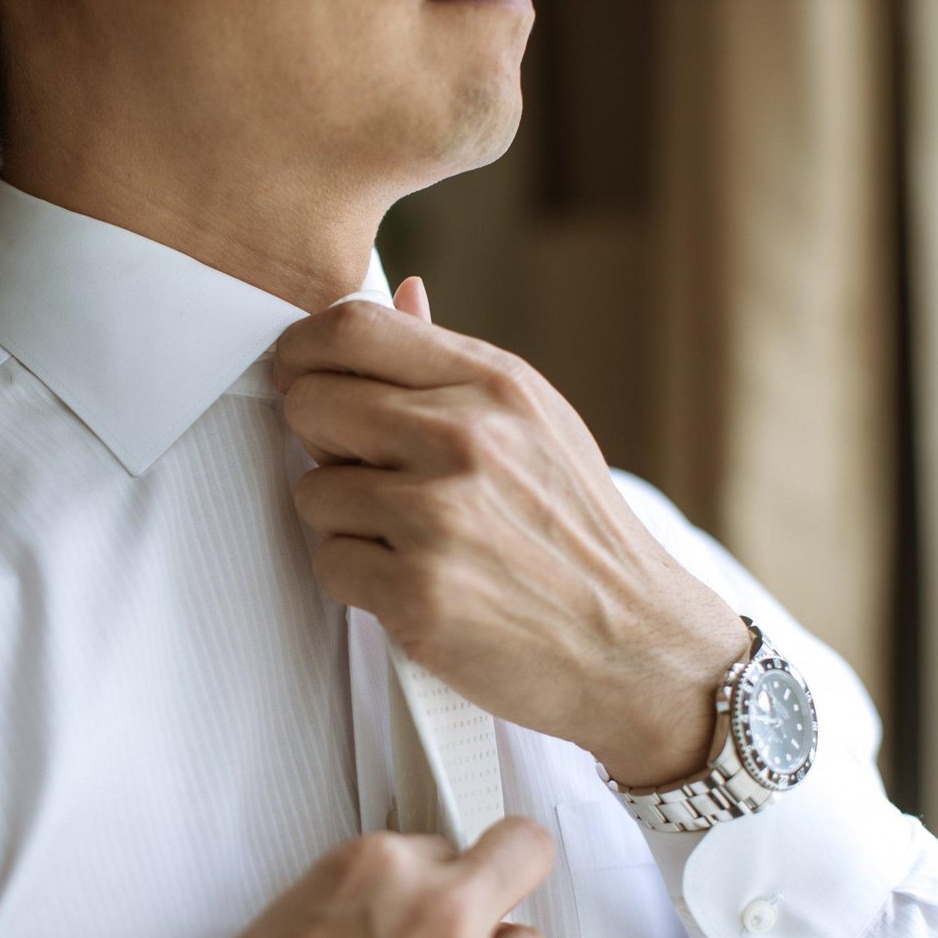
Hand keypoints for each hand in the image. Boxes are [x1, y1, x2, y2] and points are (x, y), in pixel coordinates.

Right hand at [150, 818, 554, 937]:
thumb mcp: (295, 919)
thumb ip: (372, 892)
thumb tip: (409, 893)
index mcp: (378, 868)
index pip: (446, 837)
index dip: (437, 867)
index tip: (443, 877)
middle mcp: (437, 916)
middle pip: (522, 857)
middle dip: (504, 875)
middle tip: (486, 901)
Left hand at [273, 278, 751, 787]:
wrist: (636, 643)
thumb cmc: (579, 535)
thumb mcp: (538, 425)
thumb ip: (457, 366)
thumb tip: (402, 293)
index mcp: (493, 385)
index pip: (352, 329)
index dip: (305, 352)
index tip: (302, 377)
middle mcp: (464, 438)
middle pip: (312, 404)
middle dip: (322, 441)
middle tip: (365, 473)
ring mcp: (438, 516)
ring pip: (314, 491)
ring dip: (345, 522)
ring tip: (408, 540)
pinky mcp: (417, 591)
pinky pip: (329, 563)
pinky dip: (360, 581)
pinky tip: (414, 584)